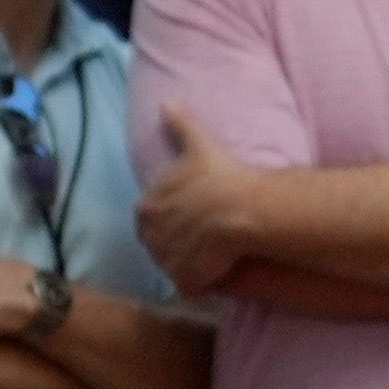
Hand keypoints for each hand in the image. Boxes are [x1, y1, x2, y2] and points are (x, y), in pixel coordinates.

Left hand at [136, 105, 263, 294]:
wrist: (242, 208)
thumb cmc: (220, 176)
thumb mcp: (196, 145)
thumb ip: (178, 126)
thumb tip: (166, 103)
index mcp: (146, 208)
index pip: (151, 220)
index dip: (174, 220)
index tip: (195, 217)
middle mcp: (149, 236)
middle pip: (162, 246)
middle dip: (181, 244)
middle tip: (207, 236)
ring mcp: (166, 261)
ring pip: (176, 266)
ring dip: (192, 263)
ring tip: (215, 252)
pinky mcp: (185, 281)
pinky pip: (191, 286)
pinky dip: (203, 282)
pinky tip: (219, 269)